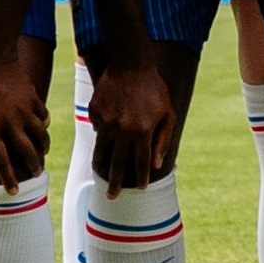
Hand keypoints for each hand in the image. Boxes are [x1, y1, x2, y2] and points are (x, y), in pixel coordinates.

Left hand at [0, 50, 50, 191]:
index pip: (1, 161)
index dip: (8, 178)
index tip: (14, 192)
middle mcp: (10, 124)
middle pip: (26, 152)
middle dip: (33, 166)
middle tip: (36, 175)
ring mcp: (24, 111)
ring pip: (40, 136)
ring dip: (42, 149)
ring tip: (42, 156)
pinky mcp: (33, 99)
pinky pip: (43, 117)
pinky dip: (43, 126)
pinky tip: (42, 130)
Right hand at [87, 60, 176, 191]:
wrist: (130, 65)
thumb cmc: (154, 90)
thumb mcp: (168, 113)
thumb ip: (162, 140)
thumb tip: (156, 164)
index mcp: (143, 131)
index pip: (141, 162)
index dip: (141, 178)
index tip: (140, 189)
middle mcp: (123, 129)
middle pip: (118, 164)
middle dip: (115, 183)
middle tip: (111, 197)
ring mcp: (106, 122)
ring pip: (101, 150)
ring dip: (100, 165)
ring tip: (99, 175)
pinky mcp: (95, 113)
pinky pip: (97, 129)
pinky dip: (101, 134)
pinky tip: (106, 129)